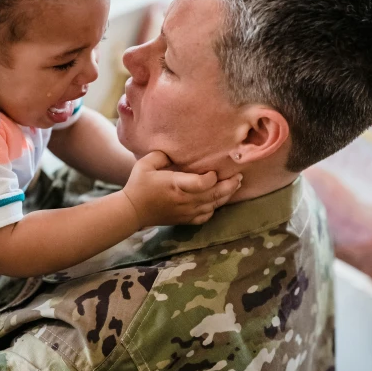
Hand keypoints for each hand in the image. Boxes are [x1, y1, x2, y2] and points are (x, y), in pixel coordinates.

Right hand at [122, 151, 242, 226]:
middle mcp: (185, 200)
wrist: (132, 211)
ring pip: (213, 205)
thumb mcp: (146, 163)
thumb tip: (176, 151)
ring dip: (226, 196)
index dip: (212, 177)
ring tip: (235, 186)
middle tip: (239, 176)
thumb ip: (162, 154)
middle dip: (229, 185)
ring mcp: (186, 212)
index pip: (202, 183)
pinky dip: (214, 209)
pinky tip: (218, 202)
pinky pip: (206, 216)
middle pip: (214, 194)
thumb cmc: (139, 184)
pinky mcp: (185, 219)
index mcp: (176, 185)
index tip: (214, 171)